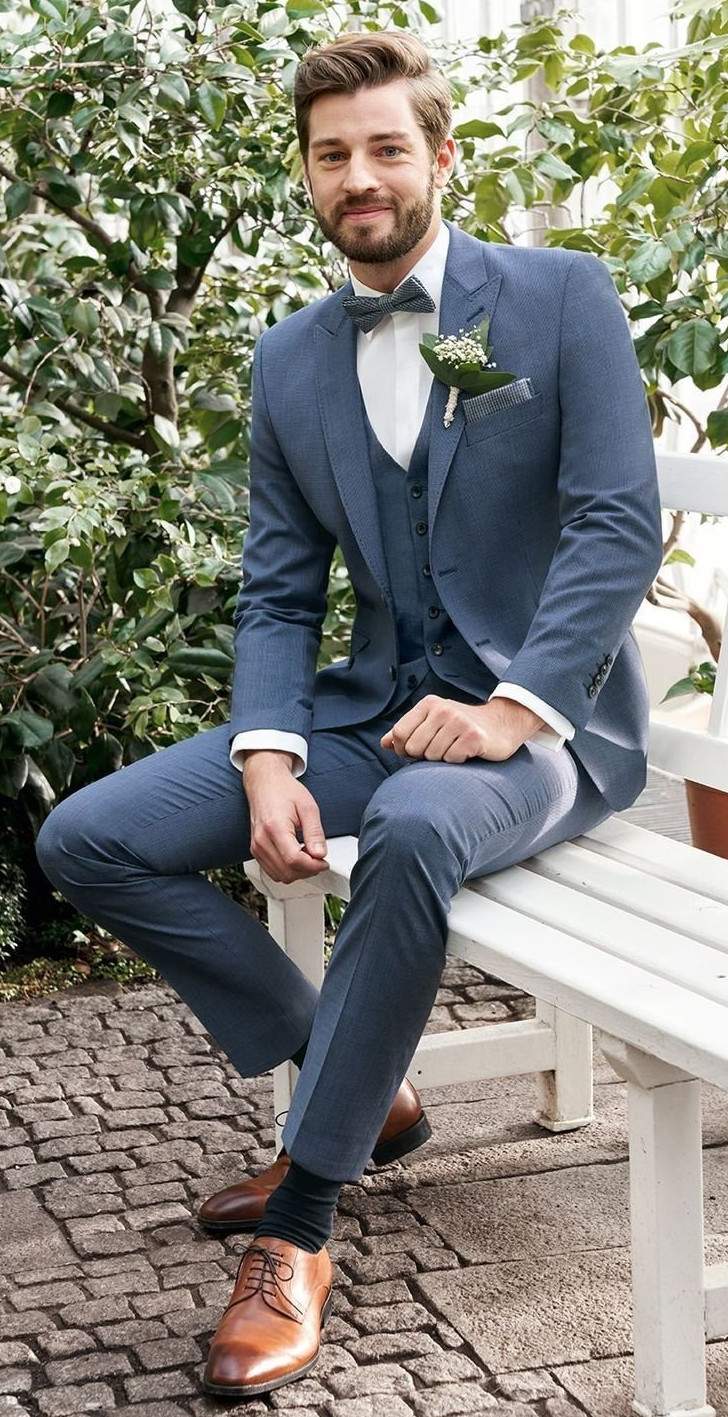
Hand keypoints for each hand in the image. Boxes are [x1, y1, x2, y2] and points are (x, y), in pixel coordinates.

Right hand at [243, 756, 328, 883]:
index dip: (313, 865)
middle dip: (307, 870)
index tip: (323, 861)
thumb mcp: (308, 807)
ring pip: (280, 876)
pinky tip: (296, 857)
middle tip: (318, 859)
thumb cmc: (284, 791)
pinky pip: (272, 871)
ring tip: (307, 856)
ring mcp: (256, 847)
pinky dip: (287, 870)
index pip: (294, 860)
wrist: (265, 784)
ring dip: (297, 872)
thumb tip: (320, 854)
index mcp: (275, 828)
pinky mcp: (255, 850)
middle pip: (287, 872)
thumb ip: (315, 832)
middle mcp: (262, 840)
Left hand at [379, 694, 543, 764]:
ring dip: (443, 758)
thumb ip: (408, 731)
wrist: (502, 724)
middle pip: (414, 748)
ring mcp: (459, 722)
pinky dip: (457, 761)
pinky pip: (452, 759)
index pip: (400, 734)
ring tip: (455, 748)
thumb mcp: (433, 722)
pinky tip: (467, 752)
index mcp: (429, 704)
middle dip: (424, 755)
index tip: (416, 752)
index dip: (404, 749)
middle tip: (441, 749)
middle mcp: (443, 709)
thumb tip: (385, 743)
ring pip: (433, 756)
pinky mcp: (474, 737)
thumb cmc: (462, 726)